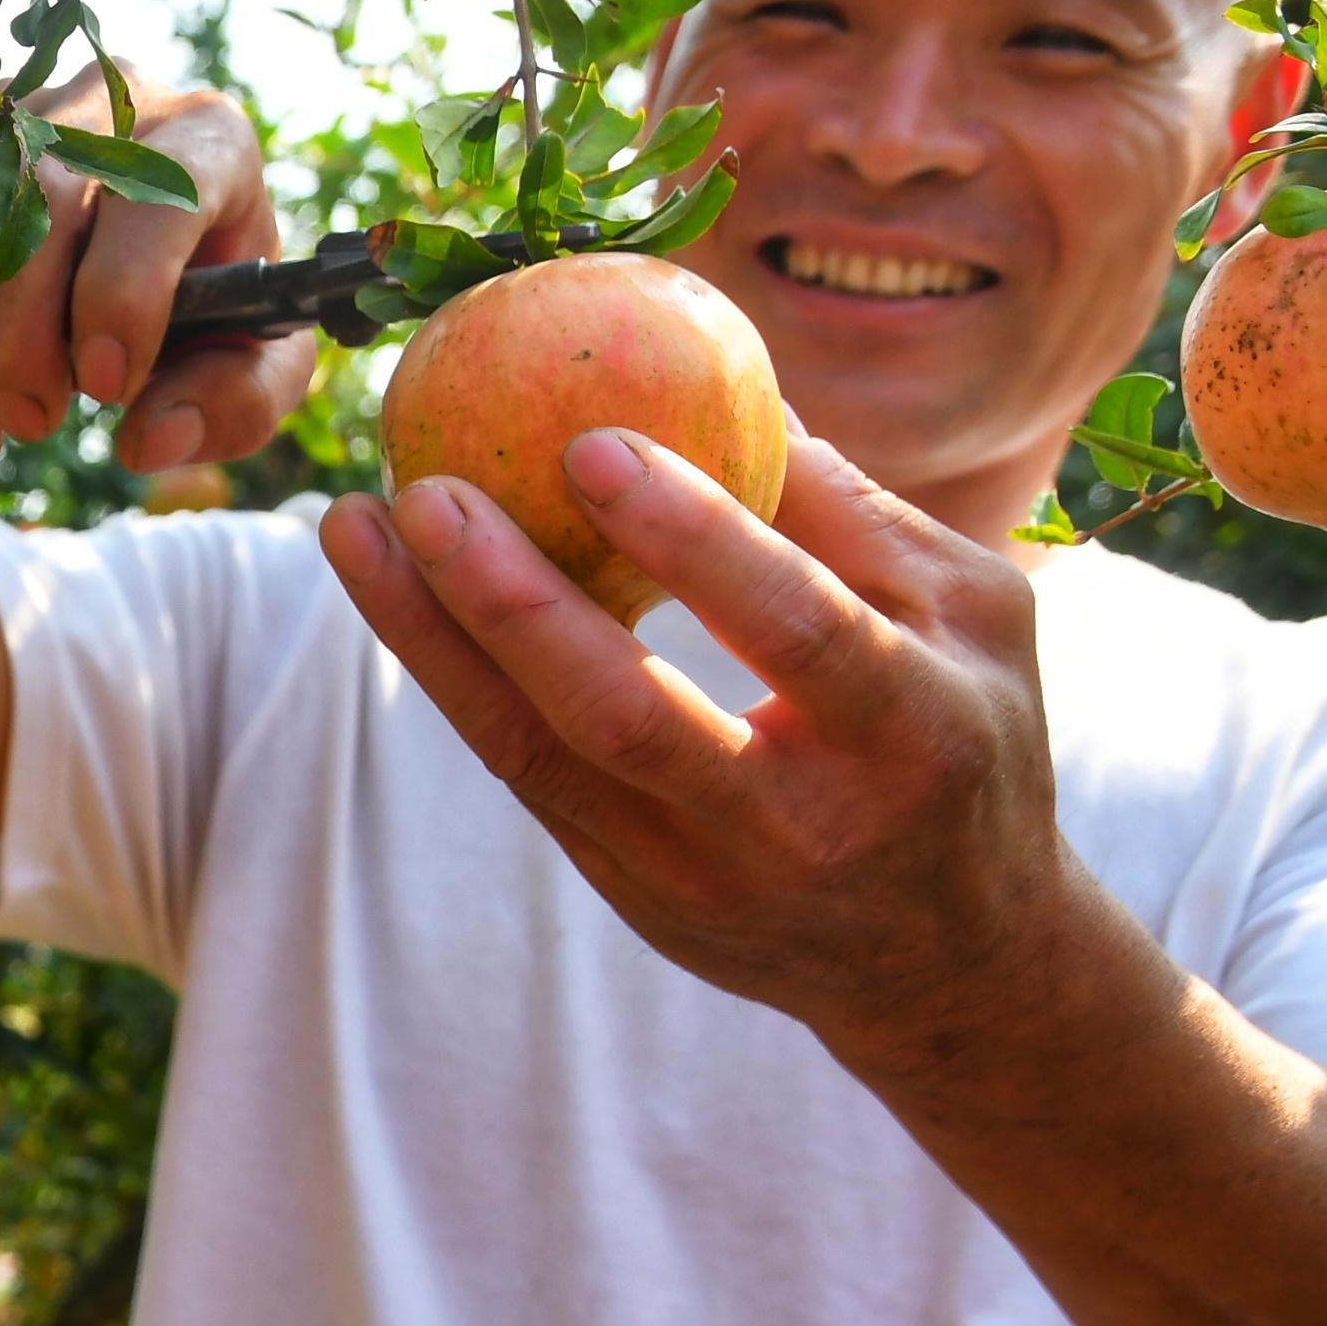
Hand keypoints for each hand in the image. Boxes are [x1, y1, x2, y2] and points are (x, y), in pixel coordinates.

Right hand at [0, 82, 316, 473]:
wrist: (121, 276)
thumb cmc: (197, 323)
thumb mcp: (249, 372)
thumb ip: (232, 406)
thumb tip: (151, 438)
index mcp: (208, 142)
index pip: (153, 204)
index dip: (122, 305)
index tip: (106, 391)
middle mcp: (106, 99)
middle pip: (30, 210)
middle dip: (15, 345)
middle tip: (31, 425)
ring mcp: (7, 108)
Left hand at [315, 421, 1102, 1069]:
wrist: (950, 963)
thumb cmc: (967, 736)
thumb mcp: (971, 613)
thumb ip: (851, 507)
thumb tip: (728, 362)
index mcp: (912, 731)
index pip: (796, 626)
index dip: (694, 538)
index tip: (590, 441)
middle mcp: (800, 821)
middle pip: (626, 714)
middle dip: (511, 602)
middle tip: (423, 490)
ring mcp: (702, 878)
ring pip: (539, 756)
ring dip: (433, 638)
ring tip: (356, 525)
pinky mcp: (635, 898)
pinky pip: (526, 776)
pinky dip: (454, 681)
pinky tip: (398, 594)